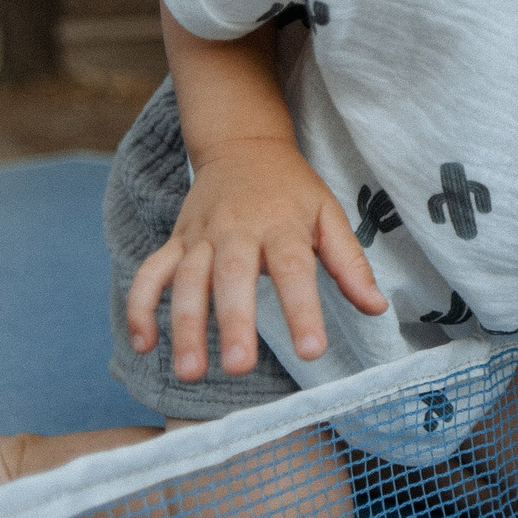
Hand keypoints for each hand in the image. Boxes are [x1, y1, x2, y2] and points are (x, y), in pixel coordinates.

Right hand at [124, 134, 387, 377]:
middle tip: (238, 366)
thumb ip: (350, 263)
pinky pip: (150, 274)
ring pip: (186, 280)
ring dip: (184, 326)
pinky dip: (140, 307)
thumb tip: (377, 307)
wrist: (242, 145)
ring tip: (191, 372)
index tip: (312, 350)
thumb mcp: (328, 214)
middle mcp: (237, 230)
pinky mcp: (175, 242)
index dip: (303, 310)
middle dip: (233, 322)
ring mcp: (200, 236)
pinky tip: (144, 345)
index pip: (294, 269)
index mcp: (282, 225)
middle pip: (232, 276)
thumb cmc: (291, 189)